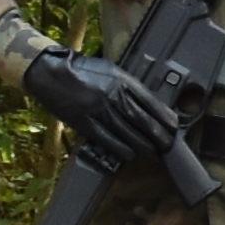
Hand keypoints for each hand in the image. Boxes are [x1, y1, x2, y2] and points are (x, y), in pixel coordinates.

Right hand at [28, 47, 183, 161]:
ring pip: (127, 132)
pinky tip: (130, 154)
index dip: (164, 117)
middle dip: (158, 135)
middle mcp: (112, 95)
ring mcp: (98, 110)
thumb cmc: (83, 70)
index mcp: (121, 80)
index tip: (174, 126)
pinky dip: (121, 149)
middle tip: (167, 145)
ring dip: (143, 146)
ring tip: (153, 153)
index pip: (149, 102)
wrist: (51, 73)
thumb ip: (128, 86)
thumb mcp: (111, 71)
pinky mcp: (84, 123)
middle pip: (141, 120)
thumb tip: (147, 104)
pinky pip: (107, 139)